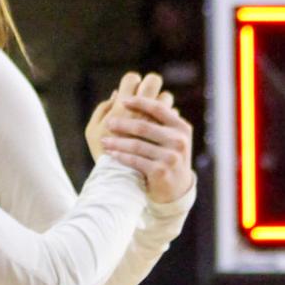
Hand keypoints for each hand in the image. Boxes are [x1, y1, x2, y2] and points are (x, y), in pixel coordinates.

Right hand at [87, 71, 171, 160]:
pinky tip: (159, 125)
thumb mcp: (92, 131)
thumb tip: (116, 93)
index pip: (131, 78)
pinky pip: (172, 114)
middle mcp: (143, 109)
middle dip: (148, 84)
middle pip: (152, 80)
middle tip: (143, 92)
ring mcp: (159, 120)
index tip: (130, 88)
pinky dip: (166, 117)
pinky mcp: (169, 132)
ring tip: (152, 109)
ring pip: (165, 97)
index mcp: (121, 107)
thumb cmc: (103, 155)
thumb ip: (102, 109)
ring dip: (159, 100)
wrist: (124, 181)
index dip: (131, 81)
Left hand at [92, 71, 193, 201]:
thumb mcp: (170, 137)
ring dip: (117, 143)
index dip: (140, 102)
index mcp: (181, 127)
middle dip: (123, 124)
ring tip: (104, 141)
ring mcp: (171, 157)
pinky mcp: (161, 172)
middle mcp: (178, 140)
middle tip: (108, 123)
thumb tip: (125, 96)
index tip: (123, 100)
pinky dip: (121, 157)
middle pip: (144, 127)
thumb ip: (157, 119)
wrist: (176, 188)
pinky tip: (111, 154)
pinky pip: (135, 161)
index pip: (158, 109)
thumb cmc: (167, 157)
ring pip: (137, 145)